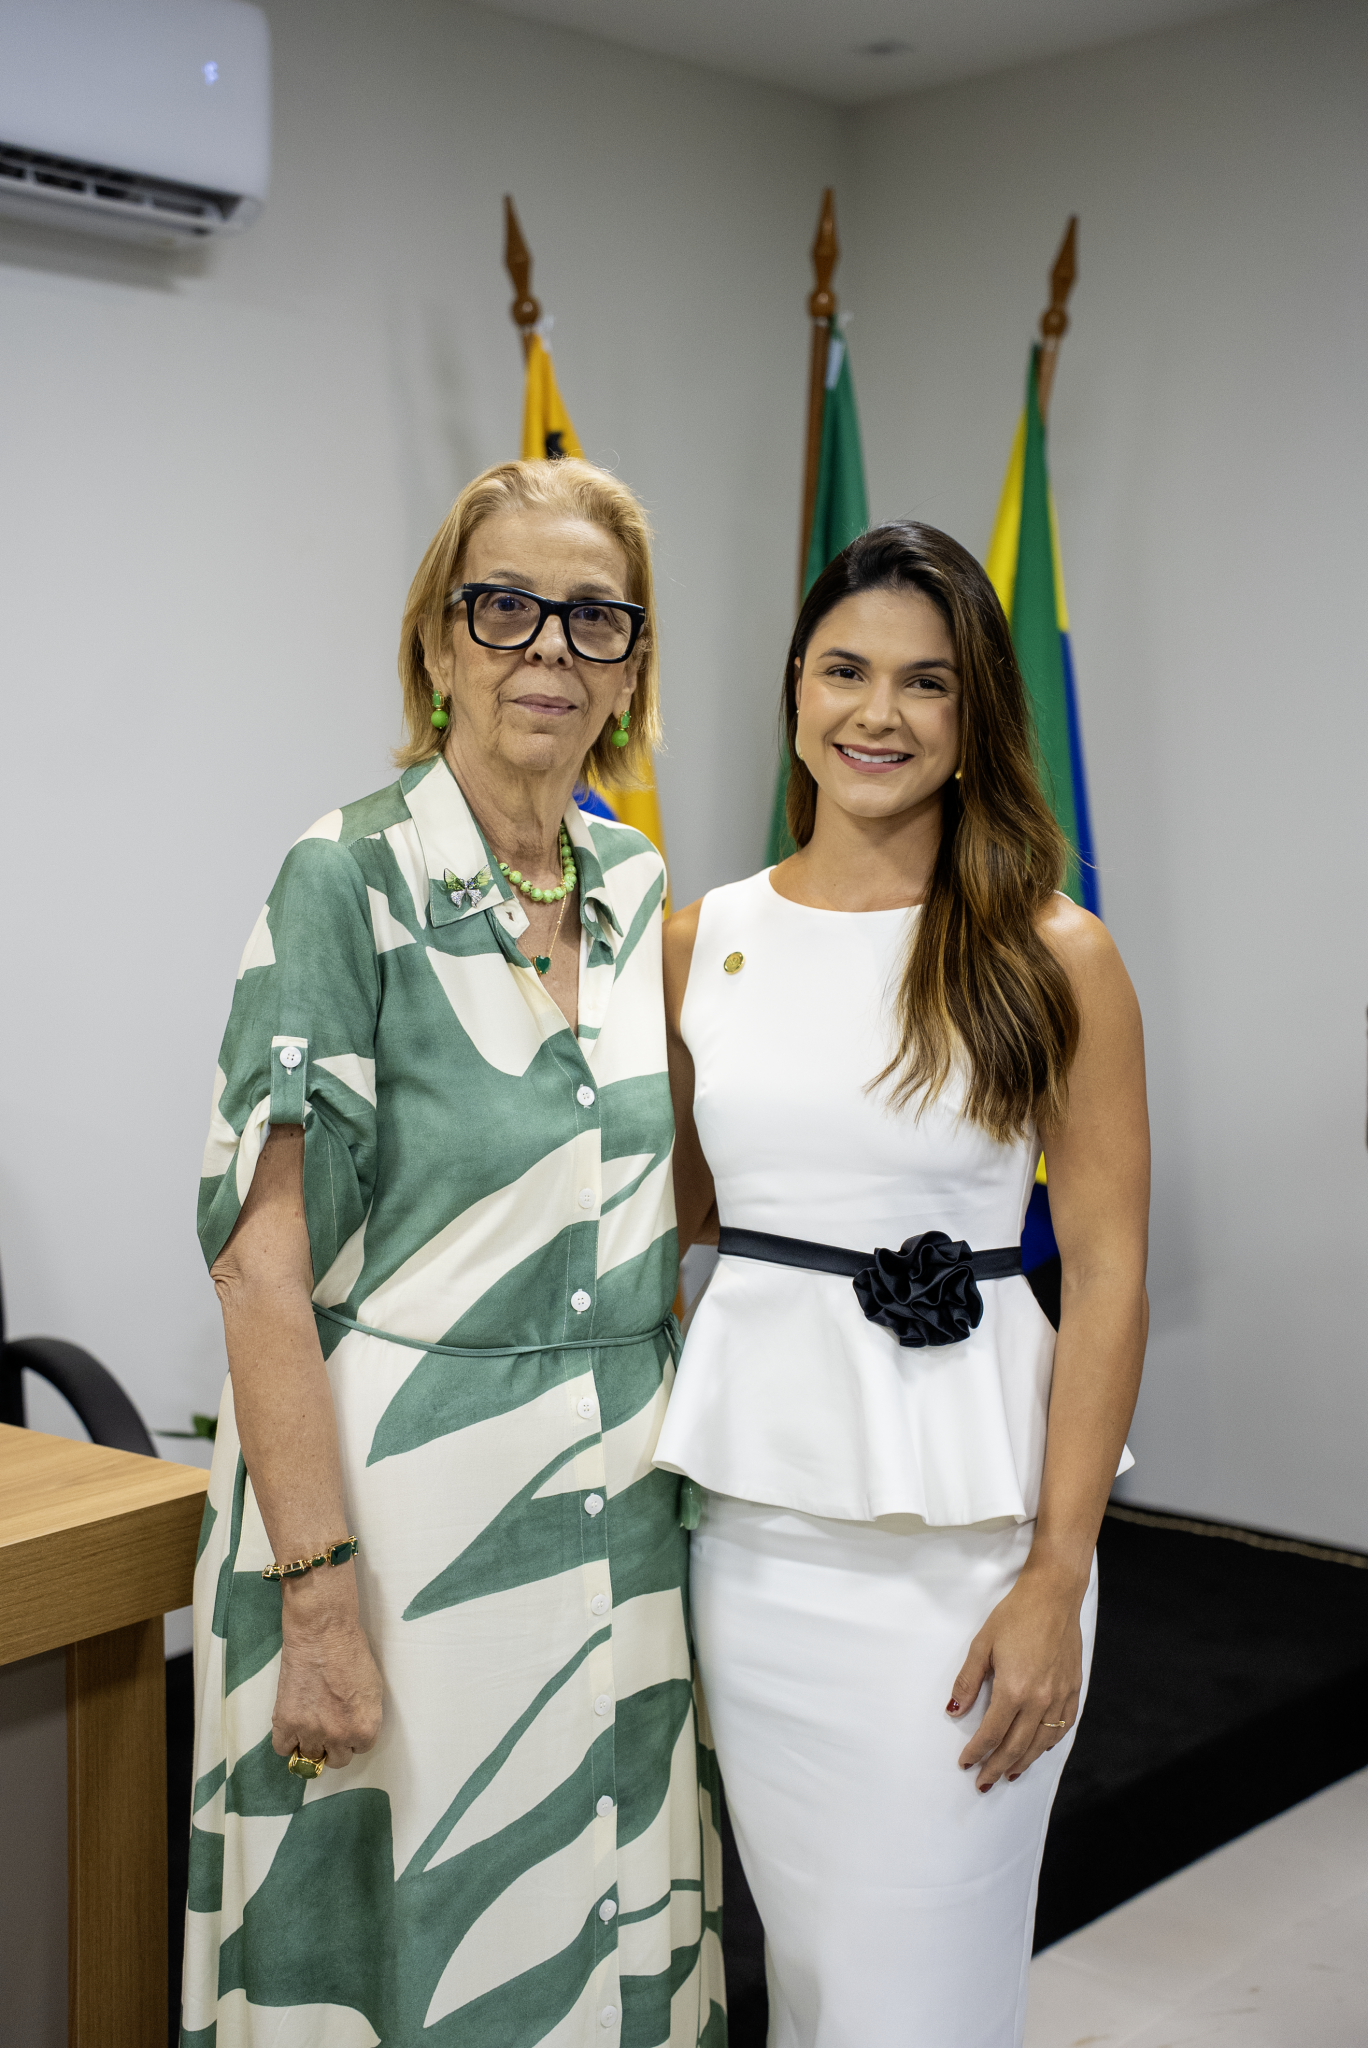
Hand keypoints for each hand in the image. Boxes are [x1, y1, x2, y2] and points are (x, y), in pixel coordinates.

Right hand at [270, 1573, 383, 1771]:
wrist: (323, 1633)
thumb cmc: (352, 1652)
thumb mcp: (373, 1689)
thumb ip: (364, 1717)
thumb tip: (354, 1731)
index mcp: (365, 1728)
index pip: (360, 1749)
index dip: (353, 1734)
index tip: (347, 1719)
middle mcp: (339, 1736)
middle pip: (336, 1760)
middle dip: (335, 1743)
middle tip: (329, 1721)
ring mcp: (311, 1732)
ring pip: (309, 1759)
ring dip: (311, 1744)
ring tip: (311, 1722)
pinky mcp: (286, 1723)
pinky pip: (284, 1749)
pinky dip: (288, 1740)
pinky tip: (293, 1725)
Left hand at [946, 1568, 1083, 1791]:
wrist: (1053, 1596)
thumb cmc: (1015, 1616)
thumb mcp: (982, 1644)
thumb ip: (968, 1681)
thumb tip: (954, 1710)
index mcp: (1014, 1690)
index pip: (991, 1733)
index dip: (977, 1752)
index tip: (965, 1763)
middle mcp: (1039, 1700)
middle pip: (1016, 1746)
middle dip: (997, 1767)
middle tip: (984, 1782)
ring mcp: (1060, 1697)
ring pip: (1041, 1743)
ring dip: (1023, 1762)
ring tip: (1009, 1773)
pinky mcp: (1074, 1690)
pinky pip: (1063, 1727)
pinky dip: (1050, 1743)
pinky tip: (1040, 1748)